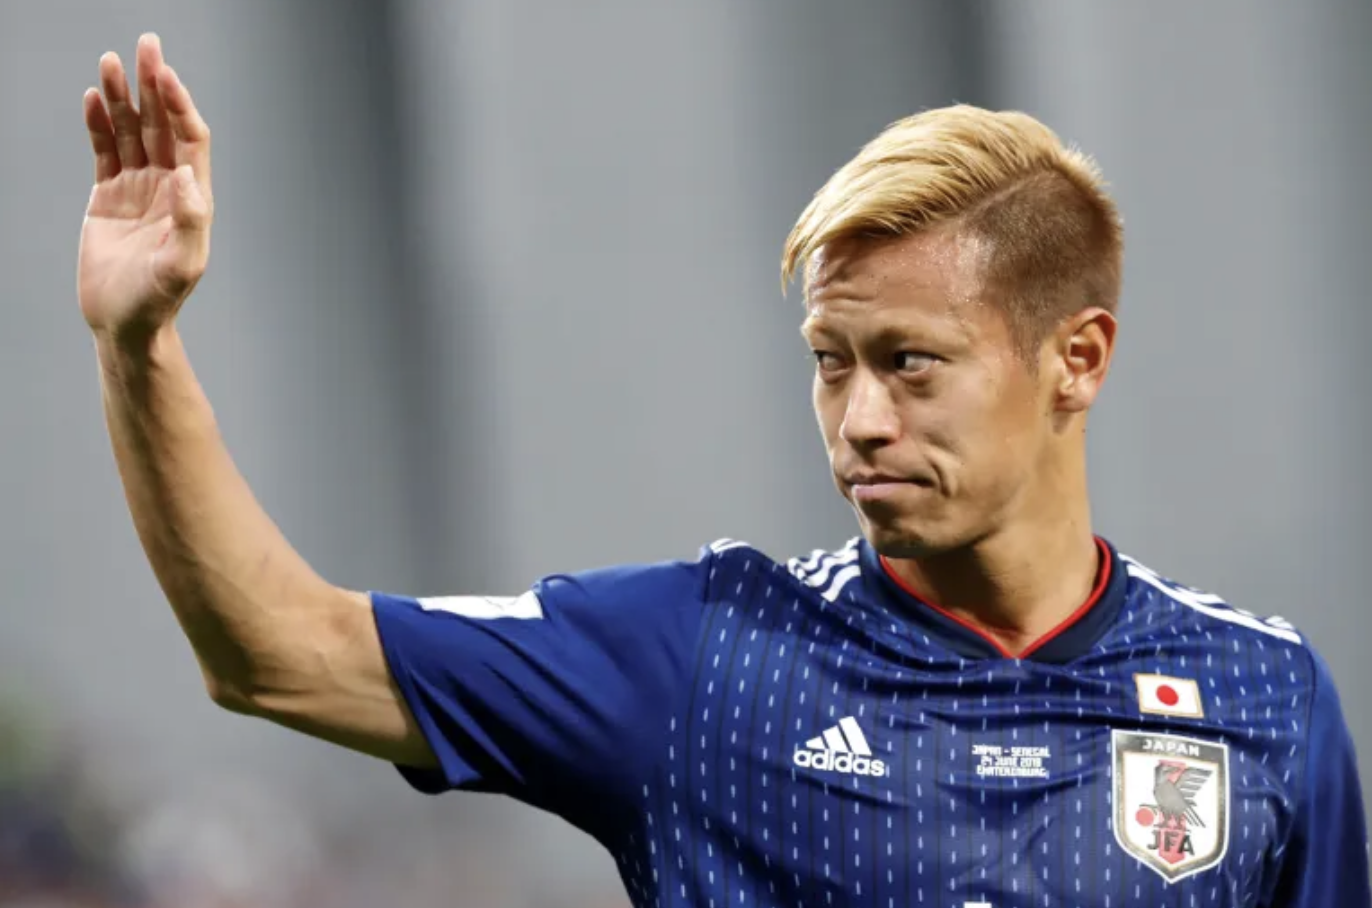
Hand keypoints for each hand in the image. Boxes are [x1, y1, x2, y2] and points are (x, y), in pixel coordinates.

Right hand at [78, 33, 212, 343]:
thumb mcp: (181, 265)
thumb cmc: (158, 301)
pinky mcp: (108, 197)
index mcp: (192, 198)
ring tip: (111, 62)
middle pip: (162, 124)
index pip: (190, 138)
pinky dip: (100, 125)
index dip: (180, 105)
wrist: (124, 324)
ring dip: (123, 97)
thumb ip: (189, 221)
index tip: (165, 76)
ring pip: (132, 132)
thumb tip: (187, 176)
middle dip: (154, 85)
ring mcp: (138, 189)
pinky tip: (94, 99)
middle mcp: (168, 187)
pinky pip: (105, 151)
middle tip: (146, 45)